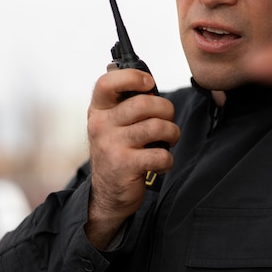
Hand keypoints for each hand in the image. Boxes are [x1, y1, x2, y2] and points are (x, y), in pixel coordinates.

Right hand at [85, 68, 178, 247]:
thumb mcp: (113, 124)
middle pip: (143, 103)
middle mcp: (101, 125)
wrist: (107, 194)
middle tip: (167, 120)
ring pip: (156, 126)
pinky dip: (168, 159)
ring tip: (168, 140)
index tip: (149, 84)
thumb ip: (126, 103)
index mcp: (99, 110)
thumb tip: (148, 82)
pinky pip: (160, 154)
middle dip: (166, 110)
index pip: (107, 82)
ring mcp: (111, 145)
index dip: (132, 77)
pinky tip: (160, 162)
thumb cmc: (118, 151)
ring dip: (172, 133)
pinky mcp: (124, 166)